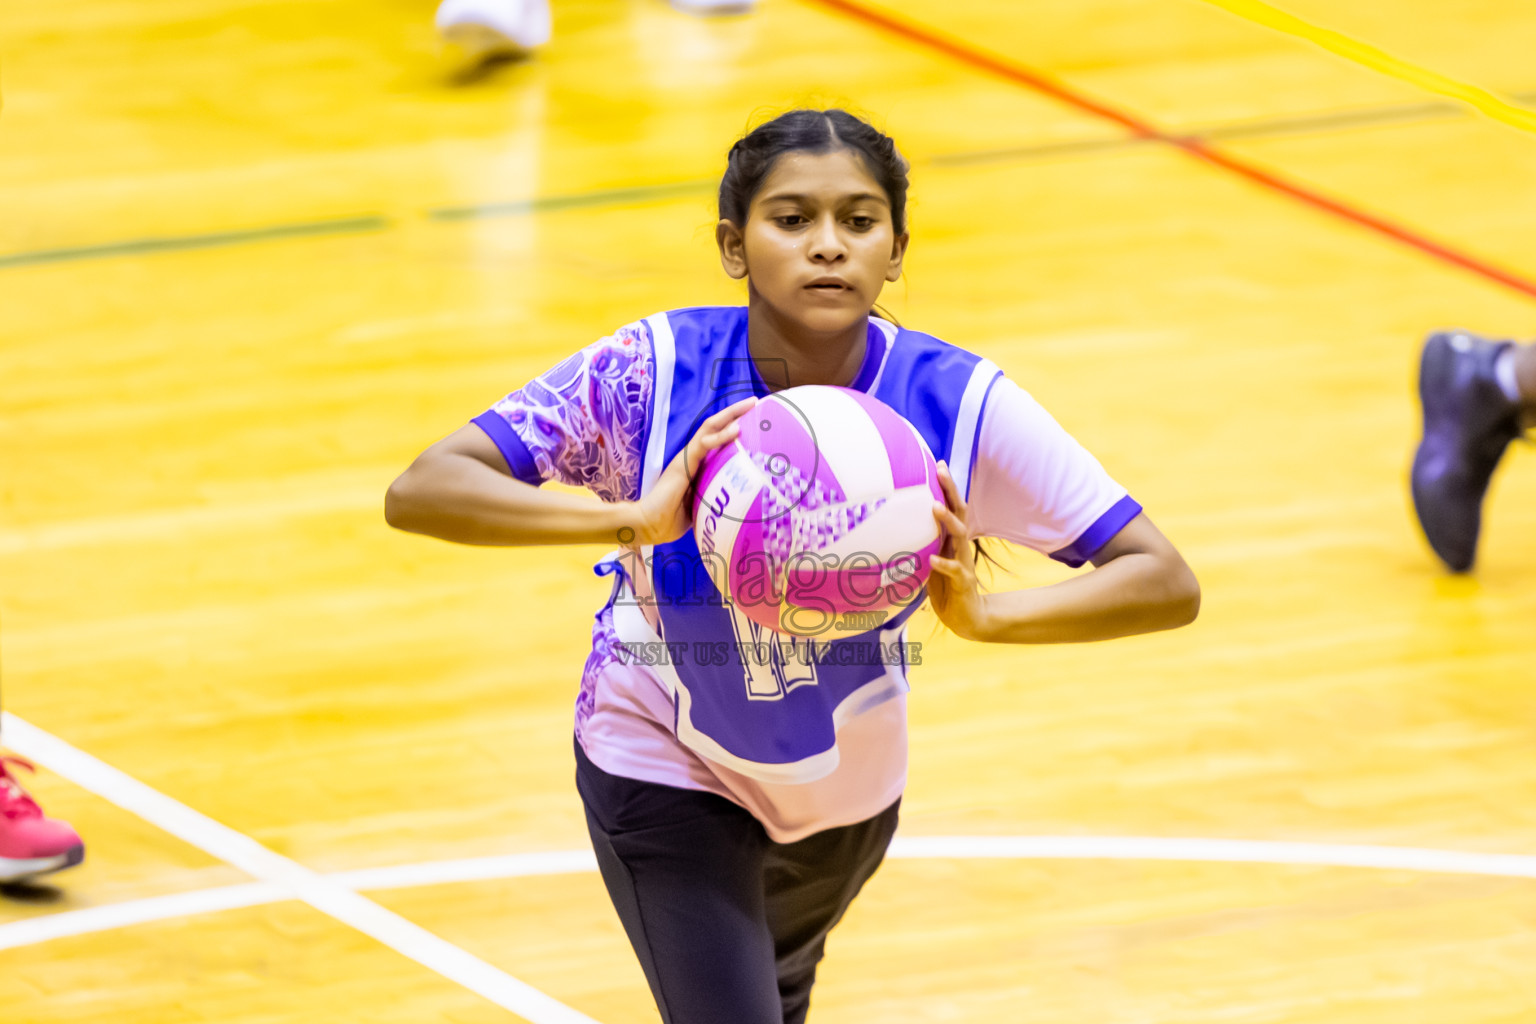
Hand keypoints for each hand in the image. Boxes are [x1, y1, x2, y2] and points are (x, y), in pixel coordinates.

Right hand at [627, 396, 757, 547]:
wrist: (648, 525)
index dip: (732, 429)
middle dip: (735, 413)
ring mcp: (687, 457)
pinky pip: (705, 444)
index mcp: (696, 465)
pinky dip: (722, 436)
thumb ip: (712, 497)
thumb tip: (734, 503)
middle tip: (755, 401)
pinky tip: (737, 428)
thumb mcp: (699, 505)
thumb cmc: (670, 520)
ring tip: (751, 404)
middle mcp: (692, 456)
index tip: (752, 421)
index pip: (716, 440)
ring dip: (731, 414)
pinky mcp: (684, 462)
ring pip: (711, 427)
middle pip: (715, 427)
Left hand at [927, 460, 991, 641]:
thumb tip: (891, 529)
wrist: (966, 617)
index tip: (939, 463)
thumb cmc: (944, 586)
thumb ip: (920, 544)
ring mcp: (964, 561)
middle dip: (951, 490)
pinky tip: (933, 559)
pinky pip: (954, 570)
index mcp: (952, 539)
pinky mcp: (963, 582)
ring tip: (935, 507)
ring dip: (948, 520)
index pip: (952, 506)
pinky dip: (943, 563)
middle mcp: (960, 545)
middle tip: (941, 470)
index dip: (948, 486)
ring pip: (960, 535)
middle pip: (960, 511)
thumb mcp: (930, 560)